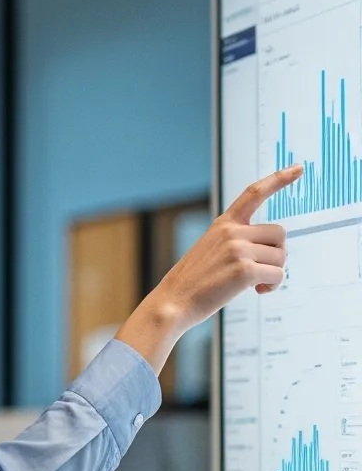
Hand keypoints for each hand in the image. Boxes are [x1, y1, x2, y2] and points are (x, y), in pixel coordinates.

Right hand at [118, 166, 298, 372]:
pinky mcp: (244, 270)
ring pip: (281, 257)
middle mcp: (231, 232)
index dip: (279, 179)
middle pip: (279, 234)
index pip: (254, 193)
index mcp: (223, 224)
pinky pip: (278, 275)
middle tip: (261, 269)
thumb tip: (275, 251)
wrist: (173, 302)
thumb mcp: (211, 250)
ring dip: (274, 273)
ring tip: (254, 283)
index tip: (298, 168)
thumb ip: (238, 241)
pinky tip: (257, 290)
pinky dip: (272, 286)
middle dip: (276, 253)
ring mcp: (238, 249)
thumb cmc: (193, 281)